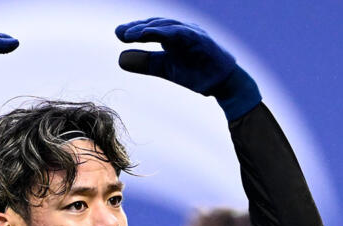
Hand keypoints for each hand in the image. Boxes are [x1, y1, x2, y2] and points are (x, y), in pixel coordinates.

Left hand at [116, 17, 260, 119]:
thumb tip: (120, 59)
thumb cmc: (195, 73)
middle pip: (157, 23)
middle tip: (121, 33)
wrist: (222, 84)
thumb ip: (144, 63)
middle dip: (138, 27)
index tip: (119, 34)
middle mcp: (181, 30)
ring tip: (131, 35)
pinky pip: (182, 32)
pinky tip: (151, 34)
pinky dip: (166, 32)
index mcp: (172, 35)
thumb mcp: (164, 68)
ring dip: (148, 29)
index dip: (135, 29)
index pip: (150, 28)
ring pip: (167, 25)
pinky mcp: (201, 39)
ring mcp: (192, 33)